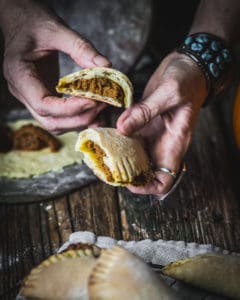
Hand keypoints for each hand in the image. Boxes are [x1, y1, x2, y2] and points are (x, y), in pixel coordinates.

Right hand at [0, 0, 109, 132]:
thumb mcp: (56, 29)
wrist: (22, 22)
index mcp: (19, 73)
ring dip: (80, 120)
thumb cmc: (33, 22)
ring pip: (55, 124)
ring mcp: (31, 98)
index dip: (70, 108)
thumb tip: (106, 66)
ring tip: (101, 106)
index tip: (93, 101)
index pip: (43, 104)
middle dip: (79, 118)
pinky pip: (59, 116)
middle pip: (51, 121)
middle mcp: (22, 91)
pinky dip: (77, 117)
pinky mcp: (43, 97)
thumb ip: (81, 47)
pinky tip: (94, 110)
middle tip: (102, 104)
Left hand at [117, 52, 207, 195]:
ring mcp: (151, 135)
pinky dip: (117, 140)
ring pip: (134, 156)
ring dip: (118, 158)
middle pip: (145, 172)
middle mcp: (162, 144)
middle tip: (106, 168)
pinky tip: (104, 136)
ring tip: (100, 155)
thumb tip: (122, 128)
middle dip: (126, 174)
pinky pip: (128, 138)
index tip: (128, 181)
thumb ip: (146, 111)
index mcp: (175, 144)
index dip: (147, 187)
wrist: (187, 66)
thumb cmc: (187, 80)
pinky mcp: (143, 124)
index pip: (165, 179)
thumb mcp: (169, 92)